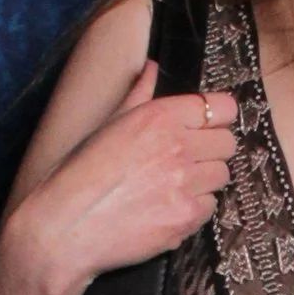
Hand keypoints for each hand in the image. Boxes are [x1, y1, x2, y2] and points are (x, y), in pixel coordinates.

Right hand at [10, 62, 238, 294]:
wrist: (66, 226)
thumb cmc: (80, 173)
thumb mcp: (108, 123)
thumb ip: (138, 94)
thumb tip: (151, 68)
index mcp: (160, 116)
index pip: (222, 107)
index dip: (217, 118)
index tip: (206, 127)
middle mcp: (178, 146)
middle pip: (227, 142)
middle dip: (211, 150)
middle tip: (187, 161)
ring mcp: (185, 183)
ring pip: (221, 175)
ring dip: (204, 180)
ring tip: (173, 186)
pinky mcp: (186, 217)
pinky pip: (210, 207)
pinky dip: (194, 209)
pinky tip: (167, 208)